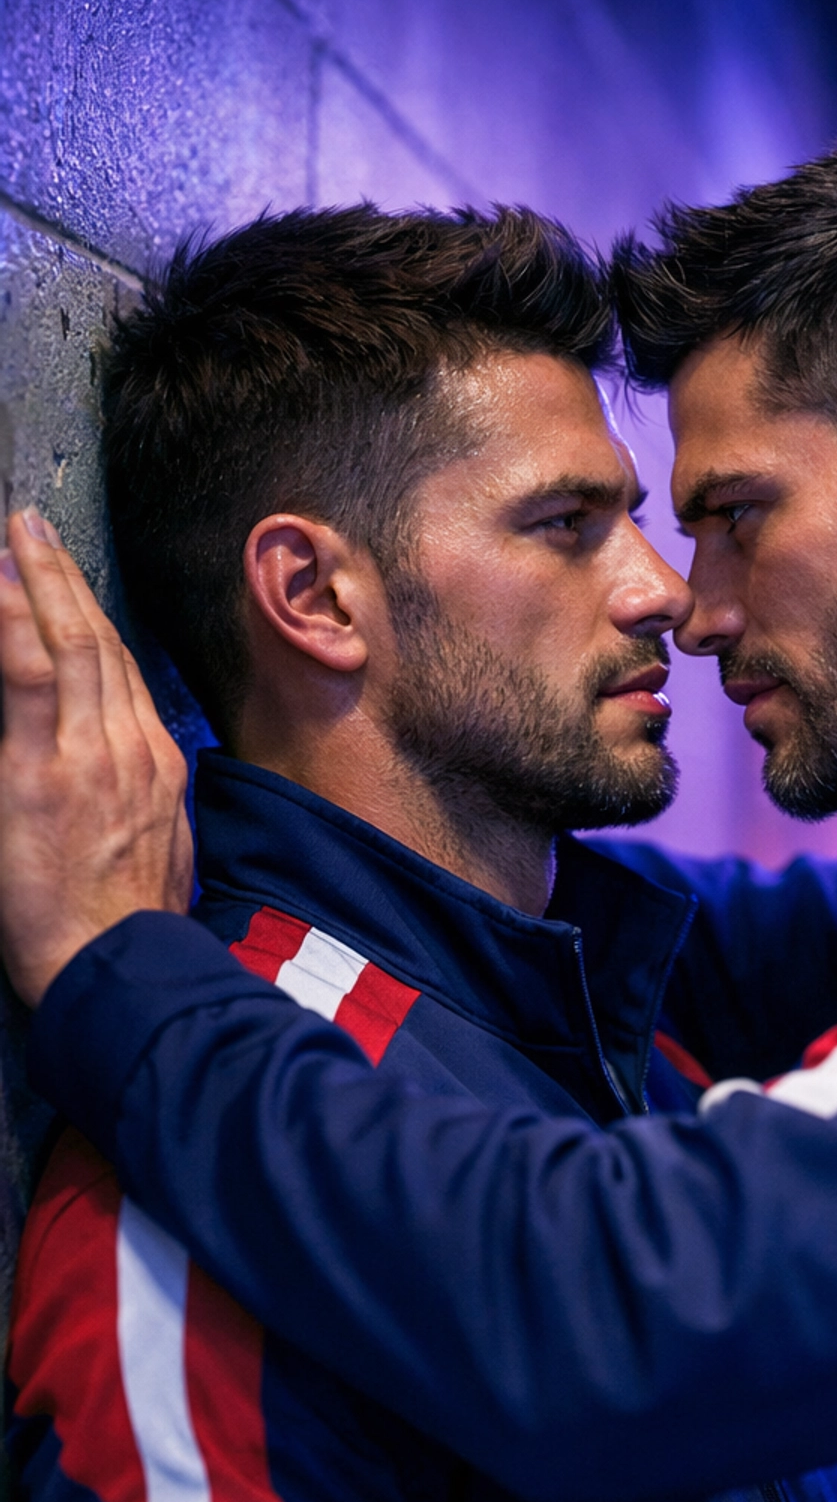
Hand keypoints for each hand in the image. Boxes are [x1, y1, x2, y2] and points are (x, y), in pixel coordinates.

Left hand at [0, 508, 191, 1006]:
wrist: (120, 971)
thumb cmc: (130, 932)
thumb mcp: (156, 857)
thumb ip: (136, 804)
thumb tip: (117, 786)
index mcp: (157, 770)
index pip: (125, 677)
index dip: (94, 625)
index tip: (73, 591)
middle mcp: (132, 750)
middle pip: (101, 645)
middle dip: (65, 580)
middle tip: (33, 529)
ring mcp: (91, 757)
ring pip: (70, 645)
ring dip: (38, 581)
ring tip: (14, 536)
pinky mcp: (41, 775)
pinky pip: (28, 678)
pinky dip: (13, 622)